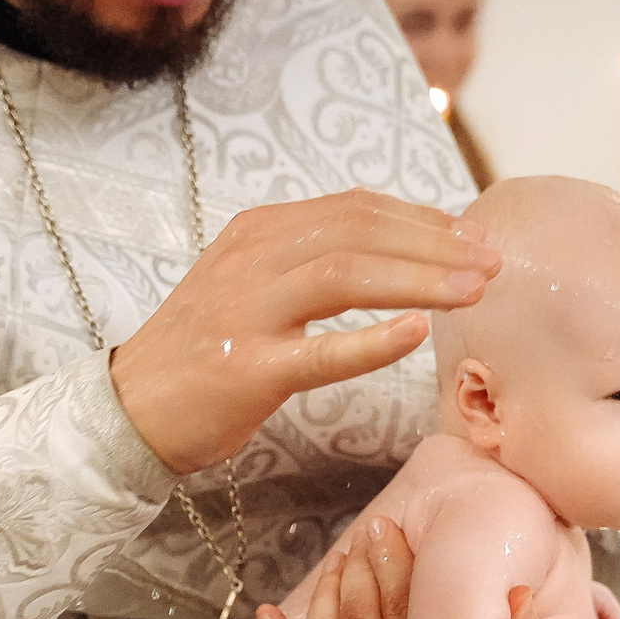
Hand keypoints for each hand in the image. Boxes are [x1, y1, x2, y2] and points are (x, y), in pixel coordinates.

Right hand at [110, 190, 500, 472]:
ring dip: (419, 279)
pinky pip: (318, 352)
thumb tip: (397, 248)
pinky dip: (370, 341)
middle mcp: (253, 261)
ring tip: (473, 290)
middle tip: (491, 262)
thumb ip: (309, 260)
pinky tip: (415, 334)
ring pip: (345, 277)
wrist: (128, 409)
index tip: (472, 234)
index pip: (354, 209)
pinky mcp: (245, 371)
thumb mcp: (251, 284)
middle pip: (358, 233)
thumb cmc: (204, 354)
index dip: (421, 218)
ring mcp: (247, 314)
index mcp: (259, 233)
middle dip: (435, 244)